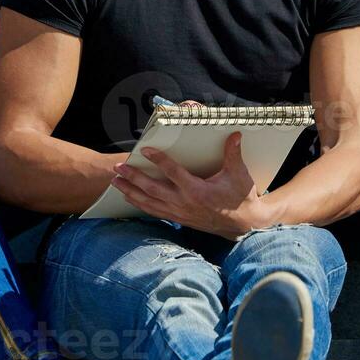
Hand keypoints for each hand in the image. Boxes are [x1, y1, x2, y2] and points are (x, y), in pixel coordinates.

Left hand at [112, 133, 268, 238]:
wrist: (244, 225)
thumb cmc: (241, 198)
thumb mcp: (239, 175)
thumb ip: (233, 154)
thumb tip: (234, 134)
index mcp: (197, 191)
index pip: (173, 173)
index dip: (159, 160)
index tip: (146, 150)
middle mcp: (185, 203)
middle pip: (153, 189)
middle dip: (134, 178)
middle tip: (118, 167)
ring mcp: (180, 213)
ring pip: (150, 203)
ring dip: (131, 191)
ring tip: (116, 182)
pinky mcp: (179, 219)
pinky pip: (155, 211)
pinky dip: (140, 204)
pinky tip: (129, 197)